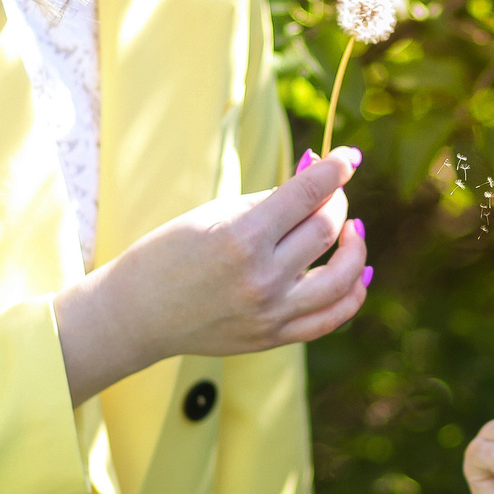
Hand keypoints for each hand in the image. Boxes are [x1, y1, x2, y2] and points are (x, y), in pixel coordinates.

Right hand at [54, 147, 368, 403]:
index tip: (350, 156)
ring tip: (351, 230)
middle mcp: (261, 278)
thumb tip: (318, 178)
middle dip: (336, 203)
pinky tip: (356, 272)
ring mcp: (270, 313)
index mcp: (241, 238)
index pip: (307, 194)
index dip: (336, 168)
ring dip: (355, 248)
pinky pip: (331, 318)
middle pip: (326, 229)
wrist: (137, 314)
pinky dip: (352, 293)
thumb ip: (270, 200)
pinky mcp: (274, 337)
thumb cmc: (170, 253)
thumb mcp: (215, 214)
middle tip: (330, 194)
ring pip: (342, 278)